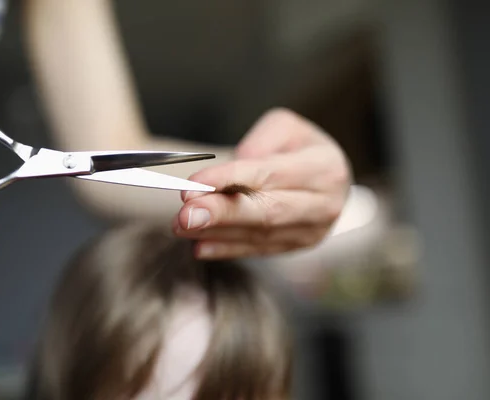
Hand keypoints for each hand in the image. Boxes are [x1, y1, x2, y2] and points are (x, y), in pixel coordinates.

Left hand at [172, 108, 350, 258]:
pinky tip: (200, 246)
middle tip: (185, 214)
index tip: (193, 184)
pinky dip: (227, 249)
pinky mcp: (295, 246)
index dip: (228, 179)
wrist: (331, 180)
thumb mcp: (286, 127)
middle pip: (265, 211)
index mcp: (323, 168)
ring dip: (216, 232)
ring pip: (257, 234)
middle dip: (221, 213)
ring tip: (182, 226)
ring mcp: (310, 230)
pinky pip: (257, 250)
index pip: (268, 174)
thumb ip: (259, 142)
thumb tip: (231, 173)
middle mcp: (322, 204)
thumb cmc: (302, 148)